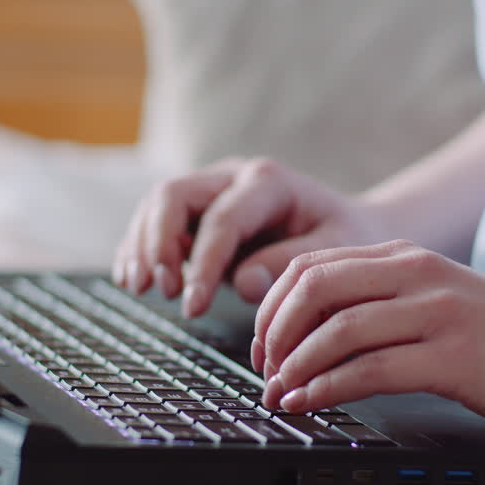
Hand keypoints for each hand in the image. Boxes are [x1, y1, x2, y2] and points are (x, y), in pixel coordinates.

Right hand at [113, 158, 388, 316]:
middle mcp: (233, 176)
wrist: (351, 227)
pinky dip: (140, 248)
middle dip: (158, 244)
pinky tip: (133, 278)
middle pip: (174, 195)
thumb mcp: (336, 252)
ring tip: (138, 287)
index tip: (194, 307)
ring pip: (157, 205)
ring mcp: (212, 189)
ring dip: (142, 246)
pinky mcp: (199, 210)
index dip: (203, 265)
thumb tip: (245, 282)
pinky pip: (156, 220)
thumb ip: (290, 264)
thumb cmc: (348, 240)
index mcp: (269, 182)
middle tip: (161, 290)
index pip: (222, 220)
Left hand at [254, 240, 484, 438]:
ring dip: (294, 365)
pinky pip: (371, 369)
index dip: (272, 305)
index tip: (262, 344)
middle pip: (313, 286)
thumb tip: (315, 335)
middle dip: (273, 331)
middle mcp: (418, 275)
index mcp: (408, 258)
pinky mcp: (454, 357)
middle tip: (263, 368)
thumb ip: (386, 303)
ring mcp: (437, 314)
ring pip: (336, 328)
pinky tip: (310, 403)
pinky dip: (327, 388)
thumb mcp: (442, 301)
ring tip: (277, 394)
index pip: (312, 264)